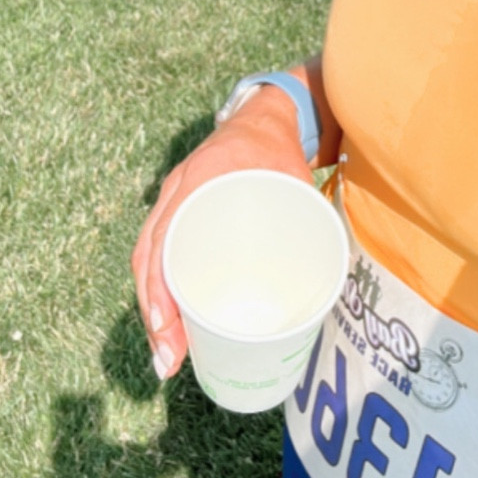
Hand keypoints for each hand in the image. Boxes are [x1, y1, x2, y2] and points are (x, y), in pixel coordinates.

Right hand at [131, 101, 314, 380]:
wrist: (263, 116)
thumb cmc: (278, 152)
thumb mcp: (291, 177)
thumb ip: (305, 216)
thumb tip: (329, 277)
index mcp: (199, 180)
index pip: (163, 238)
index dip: (160, 287)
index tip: (166, 328)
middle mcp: (176, 192)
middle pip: (148, 258)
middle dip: (154, 313)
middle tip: (167, 360)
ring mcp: (172, 201)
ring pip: (148, 260)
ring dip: (153, 308)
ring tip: (167, 354)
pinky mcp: (178, 212)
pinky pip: (157, 253)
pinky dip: (158, 289)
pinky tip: (170, 323)